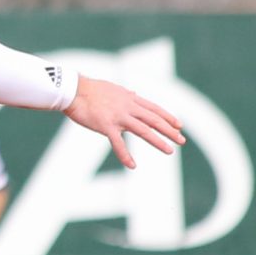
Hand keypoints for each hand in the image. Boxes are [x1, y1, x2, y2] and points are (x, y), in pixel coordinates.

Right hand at [64, 75, 183, 167]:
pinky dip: (125, 155)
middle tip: (182, 140)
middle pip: (154, 120)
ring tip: (169, 151)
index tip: (179, 125)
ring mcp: (118, 116)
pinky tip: (132, 165)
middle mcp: (128, 107)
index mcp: (130, 98)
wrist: (73, 90)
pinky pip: (118, 143)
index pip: (154, 108)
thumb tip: (135, 94)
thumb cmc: (91, 89)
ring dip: (158, 141)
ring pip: (143, 130)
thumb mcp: (114, 89)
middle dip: (169, 130)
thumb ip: (126, 94)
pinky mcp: (106, 126)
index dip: (168, 117)